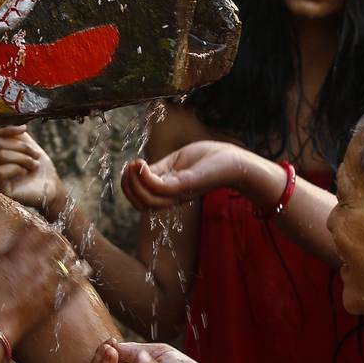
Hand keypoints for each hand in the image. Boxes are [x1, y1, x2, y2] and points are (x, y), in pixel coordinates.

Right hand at [0, 126, 67, 215]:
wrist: (51, 187)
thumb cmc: (40, 168)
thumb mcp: (27, 146)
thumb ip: (16, 134)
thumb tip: (9, 119)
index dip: (5, 129)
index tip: (24, 129)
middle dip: (21, 147)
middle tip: (36, 155)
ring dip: (23, 157)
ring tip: (34, 165)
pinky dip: (17, 168)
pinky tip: (26, 173)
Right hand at [0, 214, 85, 346]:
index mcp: (19, 253)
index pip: (36, 229)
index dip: (39, 224)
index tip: (39, 226)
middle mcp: (37, 264)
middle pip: (56, 241)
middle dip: (56, 236)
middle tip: (55, 238)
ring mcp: (49, 281)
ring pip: (69, 258)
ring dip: (69, 252)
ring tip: (68, 251)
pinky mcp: (55, 298)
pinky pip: (75, 282)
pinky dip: (82, 273)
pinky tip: (85, 268)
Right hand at [121, 140, 256, 211]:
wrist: (235, 161)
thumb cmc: (209, 158)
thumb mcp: (177, 161)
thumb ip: (159, 168)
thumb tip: (138, 169)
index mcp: (170, 191)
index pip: (141, 200)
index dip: (128, 186)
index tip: (129, 166)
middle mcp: (173, 197)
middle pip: (141, 204)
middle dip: (128, 187)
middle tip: (129, 167)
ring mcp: (180, 193)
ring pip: (148, 200)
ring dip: (134, 183)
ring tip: (134, 165)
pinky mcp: (187, 185)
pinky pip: (159, 188)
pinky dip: (145, 178)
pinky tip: (142, 164)